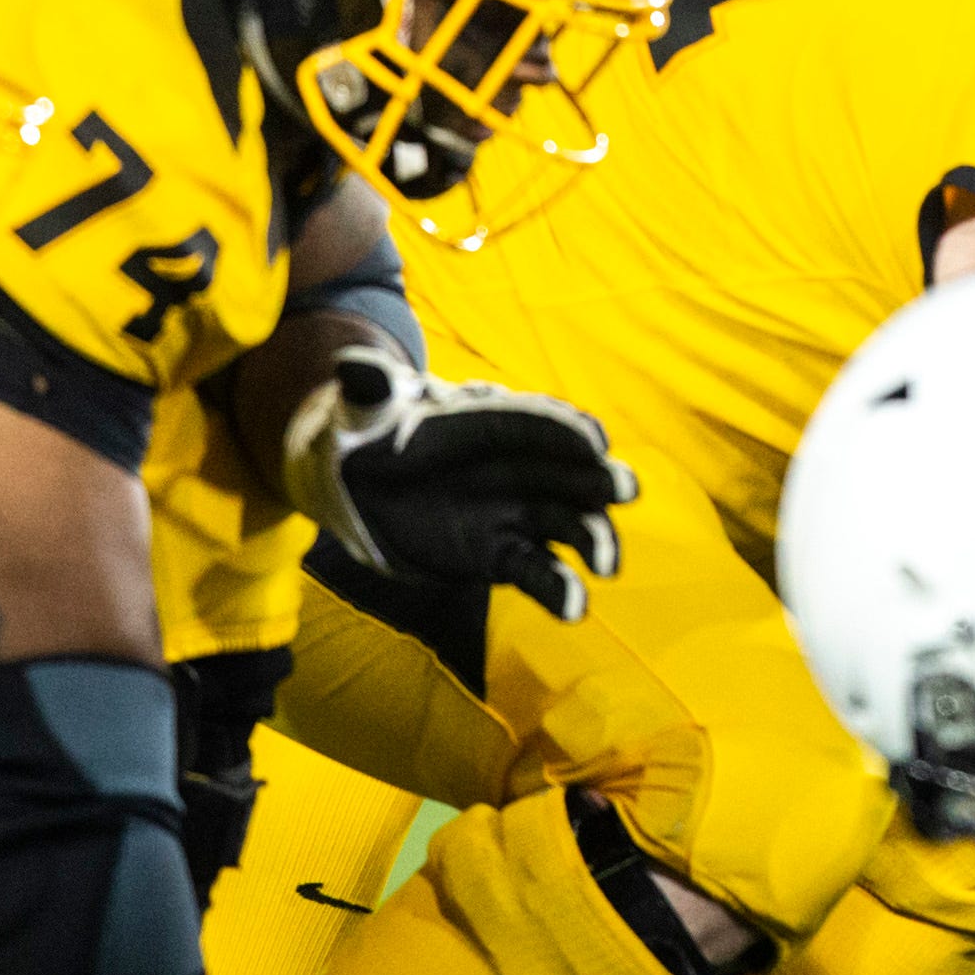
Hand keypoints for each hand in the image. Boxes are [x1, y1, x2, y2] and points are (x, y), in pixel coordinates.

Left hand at [283, 346, 636, 621]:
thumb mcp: (366, 406)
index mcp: (494, 418)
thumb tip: (349, 365)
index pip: (537, 421)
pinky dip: (560, 589)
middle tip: (624, 489)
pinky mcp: (503, 555)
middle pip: (571, 472)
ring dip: (593, 539)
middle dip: (600, 479)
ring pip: (568, 524)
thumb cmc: (373, 429)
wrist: (362, 483)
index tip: (593, 442)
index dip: (565, 430)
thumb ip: (369, 389)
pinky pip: (538, 572)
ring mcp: (517, 511)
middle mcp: (520, 464)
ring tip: (605, 565)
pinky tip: (576, 608)